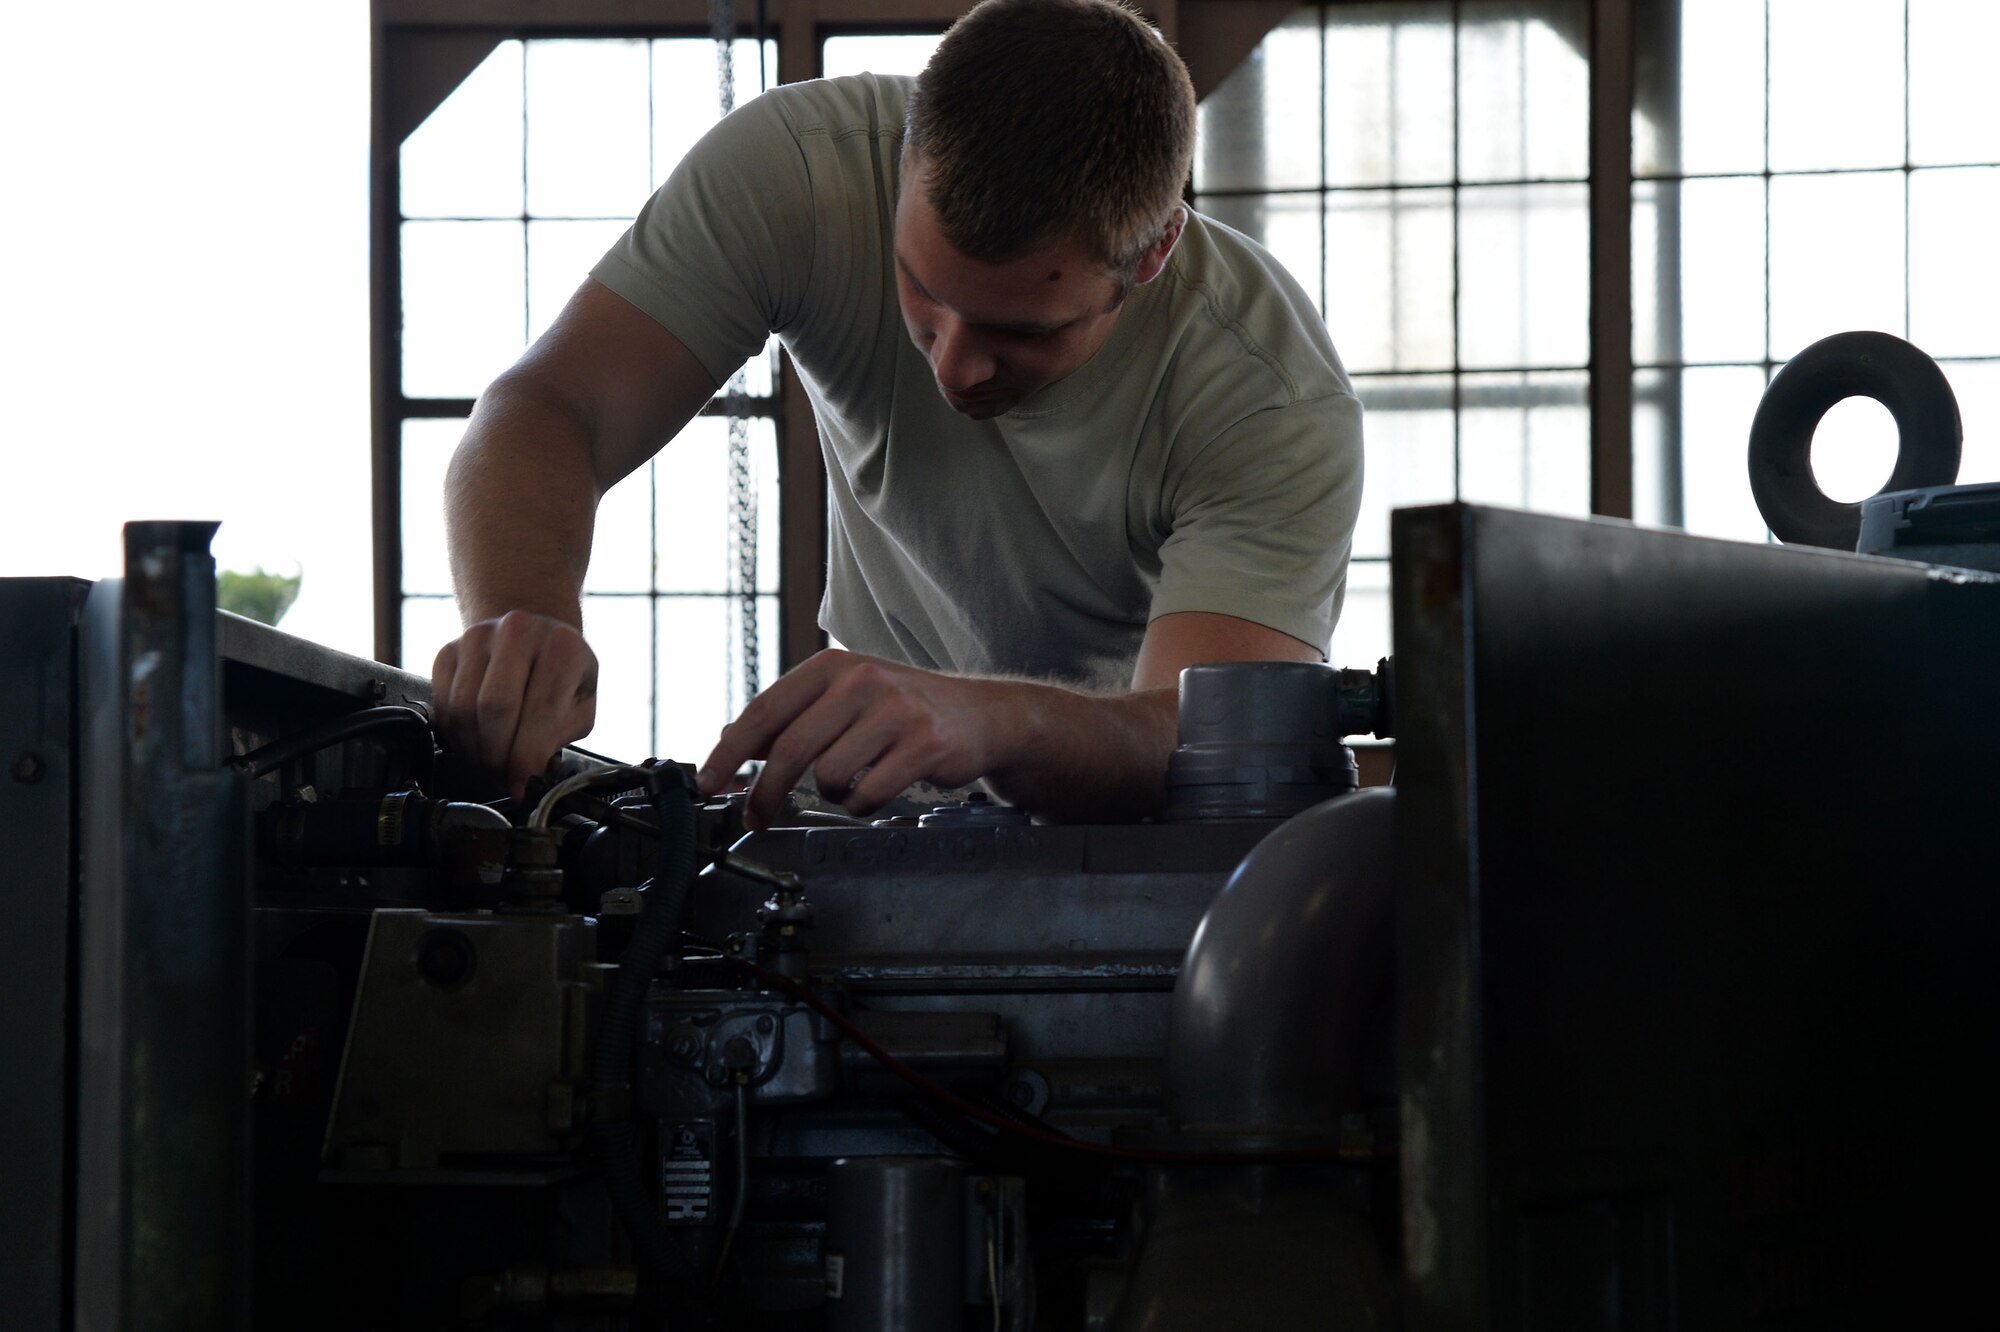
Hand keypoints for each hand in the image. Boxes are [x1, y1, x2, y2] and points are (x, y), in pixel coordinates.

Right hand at [432, 610, 598, 799]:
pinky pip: (443, 704)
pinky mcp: (449, 650)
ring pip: (463, 708)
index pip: (539, 711)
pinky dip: (456, 734)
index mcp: (563, 646)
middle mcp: (519, 630)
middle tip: (504, 776)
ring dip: (474, 749)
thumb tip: (524, 782)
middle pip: (494, 707)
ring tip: (491, 761)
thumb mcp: (579, 705)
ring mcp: (478, 636)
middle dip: (497, 755)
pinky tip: (475, 742)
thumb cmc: (562, 676)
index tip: (521, 785)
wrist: (535, 636)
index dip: (527, 758)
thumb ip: (558, 739)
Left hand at [698, 649, 1003, 829]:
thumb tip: (732, 741)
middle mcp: (861, 681)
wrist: (981, 715)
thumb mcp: (845, 696)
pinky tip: (876, 790)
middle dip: (765, 793)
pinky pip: (867, 795)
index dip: (729, 752)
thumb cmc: (905, 707)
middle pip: (789, 749)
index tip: (706, 783)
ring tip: (852, 782)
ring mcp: (894, 712)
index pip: (765, 711)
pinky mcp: (922, 745)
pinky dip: (862, 805)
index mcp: (833, 666)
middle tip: (756, 816)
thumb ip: (793, 715)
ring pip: (828, 777)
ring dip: (831, 794)